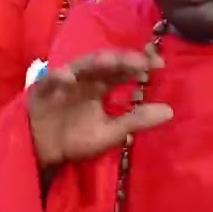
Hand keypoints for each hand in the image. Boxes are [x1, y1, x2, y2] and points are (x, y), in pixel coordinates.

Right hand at [28, 50, 171, 170]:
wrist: (43, 151)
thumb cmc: (76, 139)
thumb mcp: (110, 133)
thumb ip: (136, 120)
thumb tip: (170, 111)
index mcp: (100, 86)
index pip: (122, 70)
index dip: (139, 64)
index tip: (160, 63)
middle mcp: (84, 80)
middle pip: (104, 64)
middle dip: (121, 60)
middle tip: (140, 60)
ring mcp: (63, 82)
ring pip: (79, 66)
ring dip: (93, 63)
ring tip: (109, 61)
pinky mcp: (42, 90)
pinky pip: (49, 81)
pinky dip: (57, 77)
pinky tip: (67, 77)